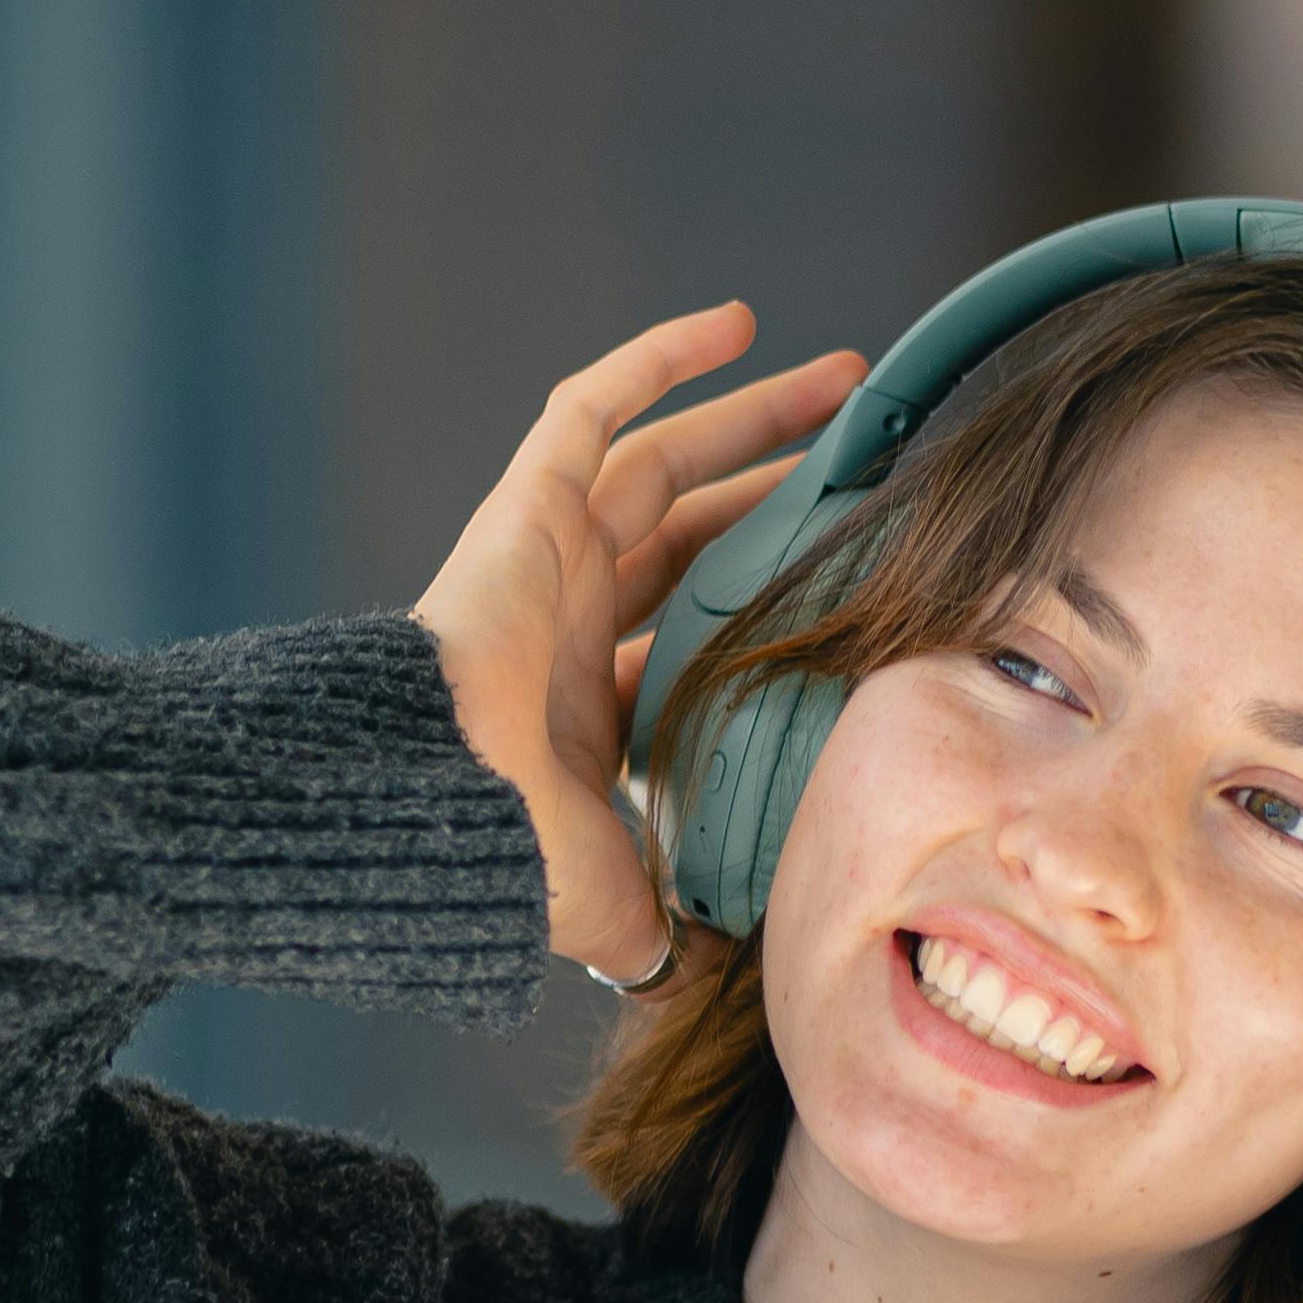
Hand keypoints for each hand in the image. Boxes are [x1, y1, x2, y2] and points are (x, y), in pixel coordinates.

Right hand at [412, 301, 864, 981]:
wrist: (437, 799)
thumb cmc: (511, 857)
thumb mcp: (617, 904)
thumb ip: (667, 928)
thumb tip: (718, 978)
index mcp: (588, 708)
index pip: (695, 636)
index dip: (768, 605)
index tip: (854, 583)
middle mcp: (571, 621)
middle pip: (695, 533)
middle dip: (776, 491)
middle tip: (866, 457)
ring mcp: (545, 555)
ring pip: (664, 459)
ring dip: (749, 415)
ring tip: (844, 381)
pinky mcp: (525, 504)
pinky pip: (593, 407)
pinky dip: (657, 360)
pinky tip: (735, 323)